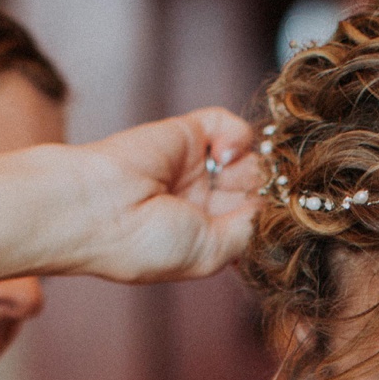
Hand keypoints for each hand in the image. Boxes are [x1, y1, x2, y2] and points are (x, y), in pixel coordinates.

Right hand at [62, 106, 260, 282]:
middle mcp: (204, 201)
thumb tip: (273, 207)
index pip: (256, 221)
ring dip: (255, 164)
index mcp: (206, 235)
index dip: (274, 218)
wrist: (96, 208)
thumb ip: (248, 232)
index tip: (283, 219)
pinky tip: (221, 154)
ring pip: (250, 156)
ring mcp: (196, 166)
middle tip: (272, 191)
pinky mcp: (187, 133)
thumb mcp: (209, 254)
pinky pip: (228, 125)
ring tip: (235, 177)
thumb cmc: (141, 243)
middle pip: (259, 186)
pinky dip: (237, 135)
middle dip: (271, 189)